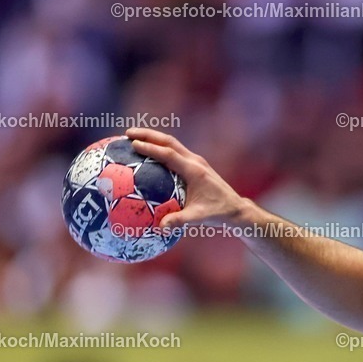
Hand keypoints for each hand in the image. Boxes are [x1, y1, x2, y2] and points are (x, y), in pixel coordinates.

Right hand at [125, 127, 249, 229]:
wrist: (235, 208)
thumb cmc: (217, 213)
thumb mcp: (198, 218)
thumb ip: (180, 221)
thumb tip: (160, 227)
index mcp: (194, 171)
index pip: (169, 155)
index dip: (151, 148)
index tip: (133, 144)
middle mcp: (195, 161)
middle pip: (169, 141)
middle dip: (148, 135)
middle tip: (127, 134)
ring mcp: (196, 161)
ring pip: (172, 144)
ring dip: (153, 138)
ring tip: (133, 138)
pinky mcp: (195, 165)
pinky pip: (175, 152)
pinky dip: (160, 148)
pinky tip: (148, 154)